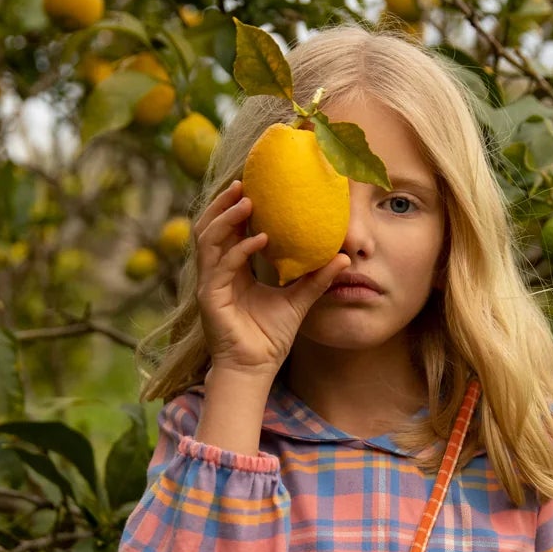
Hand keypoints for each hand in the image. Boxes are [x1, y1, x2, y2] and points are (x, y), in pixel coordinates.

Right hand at [193, 178, 352, 376]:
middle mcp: (216, 273)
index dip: (234, 208)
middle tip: (243, 181)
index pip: (227, 231)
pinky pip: (222, 266)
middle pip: (210, 228)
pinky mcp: (210, 298)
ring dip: (227, 218)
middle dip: (223, 203)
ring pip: (208, 240)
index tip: (252, 186)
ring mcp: (210, 285)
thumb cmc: (270, 339)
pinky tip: (260, 239)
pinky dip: (240, 249)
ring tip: (247, 201)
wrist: (255, 369)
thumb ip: (316, 279)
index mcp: (231, 271)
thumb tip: (344, 258)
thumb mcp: (298, 301)